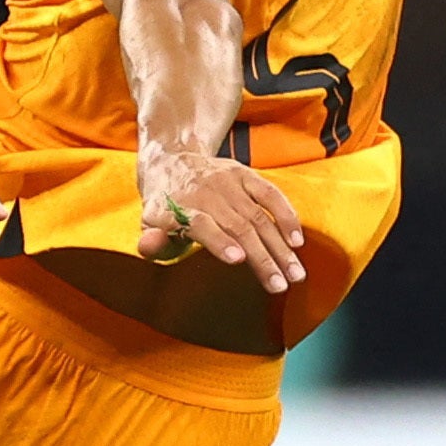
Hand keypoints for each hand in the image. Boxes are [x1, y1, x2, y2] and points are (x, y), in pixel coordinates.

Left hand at [139, 146, 305, 289]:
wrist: (173, 160)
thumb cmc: (164, 205)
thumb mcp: (148, 224)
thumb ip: (152, 241)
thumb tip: (148, 247)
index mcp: (175, 208)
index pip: (199, 223)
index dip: (218, 240)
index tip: (237, 259)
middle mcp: (204, 192)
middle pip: (237, 226)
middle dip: (261, 257)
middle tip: (279, 285)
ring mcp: (226, 182)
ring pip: (258, 216)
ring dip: (279, 246)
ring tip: (295, 274)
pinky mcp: (244, 174)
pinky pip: (270, 195)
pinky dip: (286, 216)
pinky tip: (297, 242)